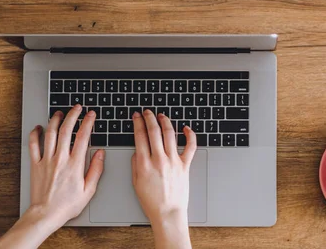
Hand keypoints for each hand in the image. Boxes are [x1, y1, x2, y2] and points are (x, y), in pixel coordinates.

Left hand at [0, 105, 104, 248]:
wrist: (46, 214)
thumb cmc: (67, 204)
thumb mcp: (89, 190)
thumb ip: (96, 169)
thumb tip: (101, 153)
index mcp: (75, 164)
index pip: (83, 137)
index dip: (88, 122)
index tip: (91, 114)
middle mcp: (60, 159)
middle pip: (66, 130)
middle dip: (73, 115)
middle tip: (77, 107)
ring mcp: (46, 160)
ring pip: (50, 134)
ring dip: (55, 120)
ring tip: (60, 113)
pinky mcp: (36, 165)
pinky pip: (34, 145)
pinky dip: (36, 134)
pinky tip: (39, 127)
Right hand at [132, 109, 195, 248]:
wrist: (168, 212)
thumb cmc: (151, 201)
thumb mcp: (136, 182)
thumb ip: (135, 164)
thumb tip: (137, 150)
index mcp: (144, 163)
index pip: (140, 136)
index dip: (138, 122)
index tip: (137, 116)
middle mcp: (159, 159)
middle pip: (154, 131)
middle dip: (149, 118)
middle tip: (147, 112)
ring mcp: (173, 161)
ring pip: (170, 134)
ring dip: (165, 121)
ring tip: (161, 116)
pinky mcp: (185, 165)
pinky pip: (190, 146)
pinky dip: (189, 135)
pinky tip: (185, 128)